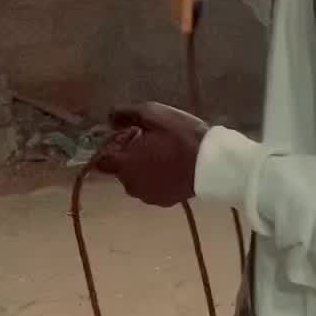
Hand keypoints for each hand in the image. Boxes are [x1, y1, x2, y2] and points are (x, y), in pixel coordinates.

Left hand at [93, 102, 208, 207]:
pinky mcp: (164, 202)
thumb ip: (127, 113)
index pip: (102, 160)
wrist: (213, 165)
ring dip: (143, 169)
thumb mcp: (154, 114)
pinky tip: (173, 168)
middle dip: (130, 156)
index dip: (112, 147)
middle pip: (120, 170)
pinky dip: (157, 180)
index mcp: (125, 164)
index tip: (128, 137)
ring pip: (137, 180)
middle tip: (151, 142)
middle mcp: (131, 184)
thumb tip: (110, 116)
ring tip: (164, 155)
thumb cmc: (181, 138)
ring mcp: (147, 196)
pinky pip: (152, 189)